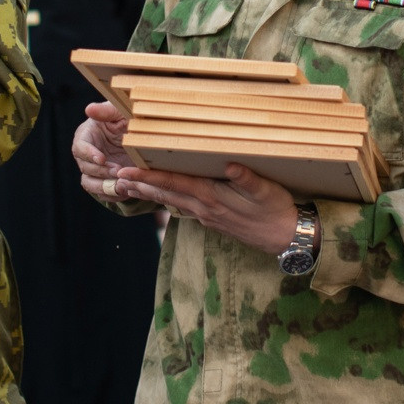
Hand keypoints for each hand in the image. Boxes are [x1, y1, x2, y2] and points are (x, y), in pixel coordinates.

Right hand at [74, 101, 132, 198]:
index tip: (102, 158)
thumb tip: (89, 109)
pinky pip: (103, 193)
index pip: (80, 147)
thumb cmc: (128, 118)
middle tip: (118, 171)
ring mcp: (95, 169)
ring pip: (89, 183)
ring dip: (104, 186)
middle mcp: (87, 154)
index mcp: (86, 135)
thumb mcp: (120, 112)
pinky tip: (126, 190)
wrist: (144, 135)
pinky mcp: (105, 180)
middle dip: (101, 171)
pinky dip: (112, 194)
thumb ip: (106, 110)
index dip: (89, 154)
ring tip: (121, 185)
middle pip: (85, 168)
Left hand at [114, 161, 298, 256]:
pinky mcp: (213, 220)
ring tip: (130, 187)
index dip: (150, 177)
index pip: (175, 183)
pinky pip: (183, 209)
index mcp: (213, 196)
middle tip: (117, 179)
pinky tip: (163, 198)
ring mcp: (207, 216)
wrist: (286, 238)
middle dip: (141, 186)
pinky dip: (168, 201)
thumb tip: (230, 165)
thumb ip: (247, 178)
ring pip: (172, 202)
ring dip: (150, 194)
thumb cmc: (277, 210)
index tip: (128, 172)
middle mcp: (205, 207)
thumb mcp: (266, 191)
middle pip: (166, 194)